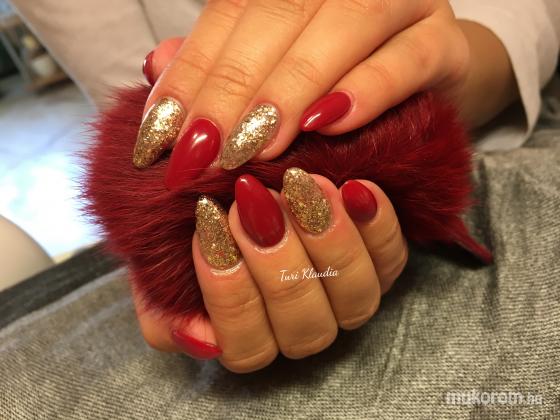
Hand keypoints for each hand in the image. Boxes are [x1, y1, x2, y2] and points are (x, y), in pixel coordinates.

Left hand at [132, 0, 476, 176]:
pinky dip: (366, 91)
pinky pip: (406, 60)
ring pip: (339, 29)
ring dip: (289, 90)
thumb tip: (157, 64)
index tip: (159, 137)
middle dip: (230, 91)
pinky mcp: (444, 43)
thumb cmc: (341, 79)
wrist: (427, 77)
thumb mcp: (275, 72)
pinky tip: (327, 125)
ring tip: (252, 147)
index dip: (190, 76)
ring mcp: (402, 3)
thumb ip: (223, 62)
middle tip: (200, 151)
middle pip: (275, 19)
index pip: (228, 15)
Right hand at [132, 170, 407, 372]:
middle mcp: (304, 327)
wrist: (232, 186)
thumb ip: (162, 310)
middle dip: (276, 260)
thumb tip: (199, 340)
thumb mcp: (158, 266)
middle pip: (304, 323)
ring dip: (327, 241)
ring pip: (354, 297)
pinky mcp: (381, 261)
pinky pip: (391, 256)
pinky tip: (354, 187)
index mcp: (250, 340)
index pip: (246, 344)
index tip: (208, 222)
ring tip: (302, 185)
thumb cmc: (193, 229)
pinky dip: (376, 224)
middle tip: (252, 197)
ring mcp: (346, 297)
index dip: (228, 291)